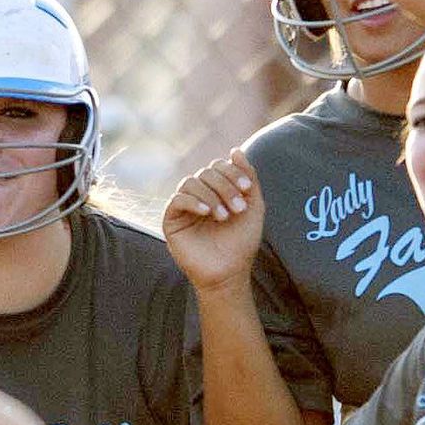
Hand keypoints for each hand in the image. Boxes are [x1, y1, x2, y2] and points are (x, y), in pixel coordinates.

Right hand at [162, 153, 266, 291]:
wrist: (229, 273)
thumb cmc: (241, 243)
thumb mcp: (253, 207)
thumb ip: (248, 177)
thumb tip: (235, 150)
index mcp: (217, 190)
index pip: (219, 166)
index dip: (233, 172)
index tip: (248, 189)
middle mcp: (199, 195)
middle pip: (206, 172)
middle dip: (225, 186)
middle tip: (238, 208)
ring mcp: (184, 207)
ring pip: (191, 182)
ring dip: (211, 195)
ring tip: (223, 216)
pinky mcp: (171, 221)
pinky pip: (177, 199)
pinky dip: (193, 201)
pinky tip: (207, 213)